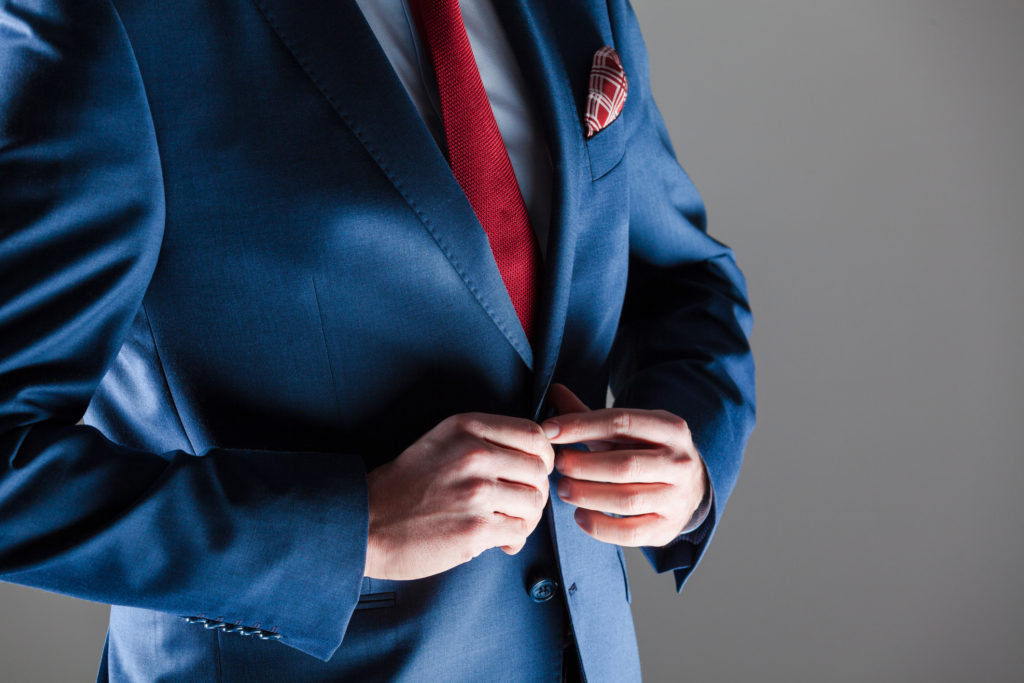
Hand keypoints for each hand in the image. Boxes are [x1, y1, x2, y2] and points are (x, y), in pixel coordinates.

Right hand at [364, 412, 553, 579]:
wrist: (367, 521)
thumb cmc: (407, 484)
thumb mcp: (442, 441)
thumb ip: (486, 440)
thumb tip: (538, 457)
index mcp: (467, 427)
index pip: (534, 434)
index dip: (544, 455)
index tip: (535, 471)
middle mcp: (474, 455)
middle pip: (539, 471)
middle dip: (535, 491)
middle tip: (518, 504)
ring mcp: (475, 492)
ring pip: (535, 502)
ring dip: (527, 518)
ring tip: (508, 523)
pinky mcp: (474, 529)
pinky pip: (520, 531)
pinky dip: (515, 539)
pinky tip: (499, 540)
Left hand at [541, 383, 706, 547]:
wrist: (690, 487)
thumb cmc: (645, 452)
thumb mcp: (626, 430)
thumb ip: (589, 414)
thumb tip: (553, 390)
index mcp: (670, 428)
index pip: (621, 422)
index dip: (580, 426)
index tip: (548, 431)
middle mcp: (680, 462)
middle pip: (625, 464)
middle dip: (583, 465)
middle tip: (557, 465)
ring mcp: (678, 498)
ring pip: (627, 500)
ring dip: (587, 495)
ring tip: (563, 489)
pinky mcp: (668, 528)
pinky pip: (630, 532)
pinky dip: (600, 526)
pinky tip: (579, 515)